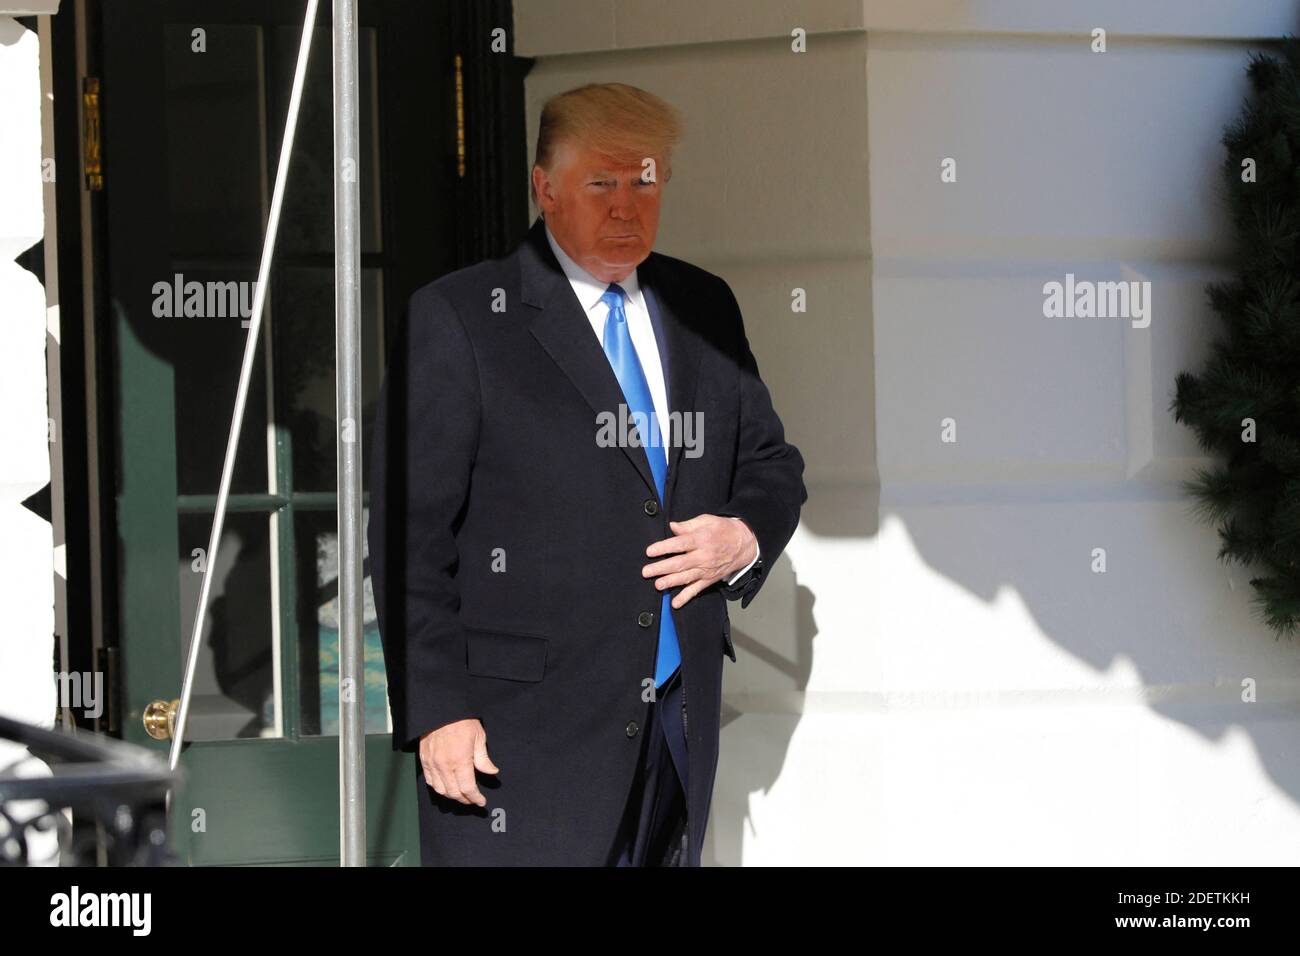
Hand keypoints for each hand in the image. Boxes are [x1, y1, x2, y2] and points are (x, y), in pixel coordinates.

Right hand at [418, 718, 497, 805]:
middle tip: (472, 799)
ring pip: (440, 790)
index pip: (467, 788)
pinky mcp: (424, 760)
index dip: (475, 798)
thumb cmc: (462, 721)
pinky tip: (446, 786)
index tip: (481, 801)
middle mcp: (444, 765)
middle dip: (465, 799)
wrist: (441, 709)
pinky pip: (430, 781)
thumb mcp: (478, 737)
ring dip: (451, 795)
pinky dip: (438, 787)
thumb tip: (492, 772)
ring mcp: (432, 764)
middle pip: (454, 792)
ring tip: (461, 795)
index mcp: (460, 760)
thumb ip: (483, 758)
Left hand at [643, 514, 757, 608]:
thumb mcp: (707, 520)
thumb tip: (672, 526)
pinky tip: (675, 603)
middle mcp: (703, 556)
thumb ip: (688, 524)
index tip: (650, 551)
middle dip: (661, 568)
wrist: (745, 543)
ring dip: (670, 582)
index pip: (680, 544)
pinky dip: (686, 597)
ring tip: (657, 585)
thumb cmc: (723, 530)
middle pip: (679, 563)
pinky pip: (696, 590)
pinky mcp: (709, 579)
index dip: (664, 548)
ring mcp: (706, 570)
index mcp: (701, 539)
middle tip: (646, 571)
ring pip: (686, 578)